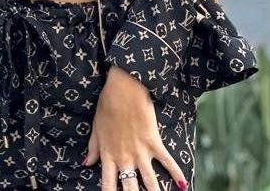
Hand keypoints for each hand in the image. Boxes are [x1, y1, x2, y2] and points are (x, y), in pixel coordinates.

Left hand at [84, 65, 187, 190]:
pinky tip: (183, 185)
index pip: (107, 185)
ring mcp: (140, 152)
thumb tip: (86, 164)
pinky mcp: (154, 142)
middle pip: (129, 188)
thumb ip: (93, 149)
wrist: (123, 88)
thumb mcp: (96, 128)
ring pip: (149, 181)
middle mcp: (124, 158)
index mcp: (109, 155)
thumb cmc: (107, 105)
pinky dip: (176, 173)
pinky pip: (166, 161)